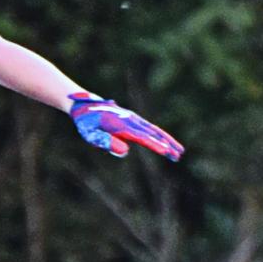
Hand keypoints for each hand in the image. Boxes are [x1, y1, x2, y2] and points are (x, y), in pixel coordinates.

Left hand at [66, 94, 183, 160]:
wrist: (83, 105)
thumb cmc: (86, 123)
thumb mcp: (90, 134)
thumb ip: (106, 142)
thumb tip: (126, 151)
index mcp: (120, 125)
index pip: (141, 137)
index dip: (153, 144)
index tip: (165, 151)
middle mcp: (129, 120)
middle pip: (152, 133)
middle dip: (166, 144)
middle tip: (178, 156)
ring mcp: (132, 119)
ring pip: (154, 130)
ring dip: (167, 141)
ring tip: (179, 152)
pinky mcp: (132, 120)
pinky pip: (149, 129)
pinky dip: (160, 136)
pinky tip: (166, 143)